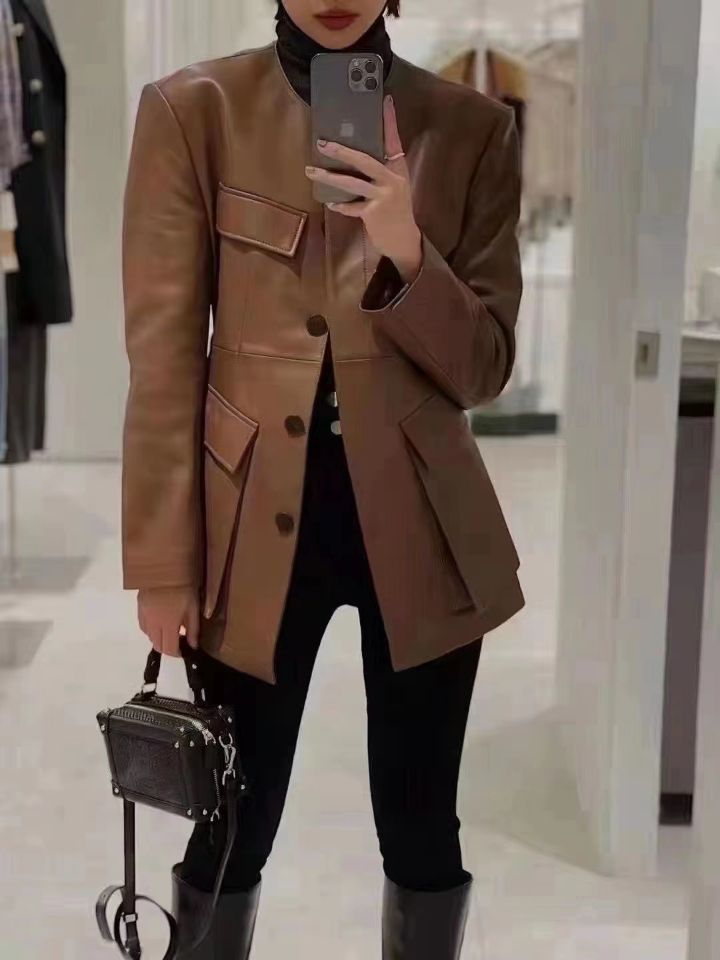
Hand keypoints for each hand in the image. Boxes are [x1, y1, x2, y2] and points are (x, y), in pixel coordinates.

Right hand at [138, 586, 199, 656]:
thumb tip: (192, 645)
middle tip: (178, 641)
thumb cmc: (184, 587)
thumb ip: (193, 629)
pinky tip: (159, 622)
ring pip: (149, 636)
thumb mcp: (193, 608)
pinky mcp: (139, 607)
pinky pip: (143, 625)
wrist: (165, 568)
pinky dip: (151, 629)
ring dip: (159, 638)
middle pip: (157, 645)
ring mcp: (144, 615)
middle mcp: (153, 623)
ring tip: (169, 630)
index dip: (177, 653)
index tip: (183, 650)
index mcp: (168, 624)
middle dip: (168, 648)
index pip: (169, 648)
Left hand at [305, 95, 421, 283]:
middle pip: (365, 160)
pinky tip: (329, 202)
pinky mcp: (374, 212)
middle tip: (322, 143)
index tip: (385, 100)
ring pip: (352, 183)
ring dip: (329, 177)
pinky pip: (351, 206)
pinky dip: (340, 205)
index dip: (389, 120)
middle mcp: (392, 179)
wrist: (403, 239)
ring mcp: (383, 196)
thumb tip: (356, 154)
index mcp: (398, 169)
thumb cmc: (395, 210)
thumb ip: (381, 170)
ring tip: (311, 171)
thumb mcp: (394, 186)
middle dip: (342, 151)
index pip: (393, 139)